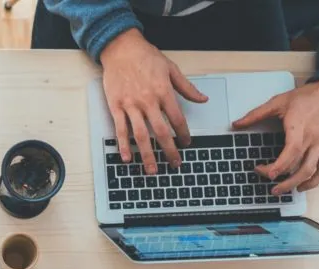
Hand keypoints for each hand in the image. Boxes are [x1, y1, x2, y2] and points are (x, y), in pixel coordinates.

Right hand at [100, 29, 206, 175]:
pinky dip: (123, 145)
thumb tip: (202, 99)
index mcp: (163, 92)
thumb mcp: (171, 68)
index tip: (187, 144)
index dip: (184, 133)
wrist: (121, 49)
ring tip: (152, 170)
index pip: (177, 118)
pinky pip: (120, 130)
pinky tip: (127, 158)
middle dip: (169, 150)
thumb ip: (187, 87)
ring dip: (147, 155)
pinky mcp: (116, 107)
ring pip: (141, 135)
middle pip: (161, 132)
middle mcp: (148, 101)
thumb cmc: (146, 57)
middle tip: (175, 163)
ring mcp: (130, 105)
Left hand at [233, 80, 318, 193]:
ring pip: (312, 171)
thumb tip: (236, 124)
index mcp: (299, 127)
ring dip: (296, 184)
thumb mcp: (279, 101)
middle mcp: (312, 139)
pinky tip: (302, 186)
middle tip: (267, 183)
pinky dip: (314, 181)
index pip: (292, 151)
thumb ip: (256, 114)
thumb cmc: (308, 97)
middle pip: (299, 166)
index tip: (265, 172)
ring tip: (280, 190)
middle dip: (282, 179)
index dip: (279, 165)